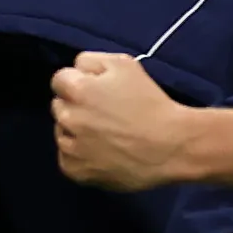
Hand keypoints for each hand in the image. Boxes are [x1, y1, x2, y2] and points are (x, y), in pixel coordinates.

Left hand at [52, 51, 232, 189]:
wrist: (173, 147)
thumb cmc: (152, 103)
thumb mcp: (126, 65)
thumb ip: (92, 61)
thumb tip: (77, 71)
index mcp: (77, 90)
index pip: (60, 80)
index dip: (80, 83)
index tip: (98, 91)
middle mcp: (67, 118)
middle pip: (59, 106)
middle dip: (76, 106)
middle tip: (104, 113)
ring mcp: (69, 147)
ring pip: (62, 133)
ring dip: (76, 131)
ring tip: (106, 136)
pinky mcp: (75, 171)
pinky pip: (68, 159)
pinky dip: (81, 156)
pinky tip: (103, 154)